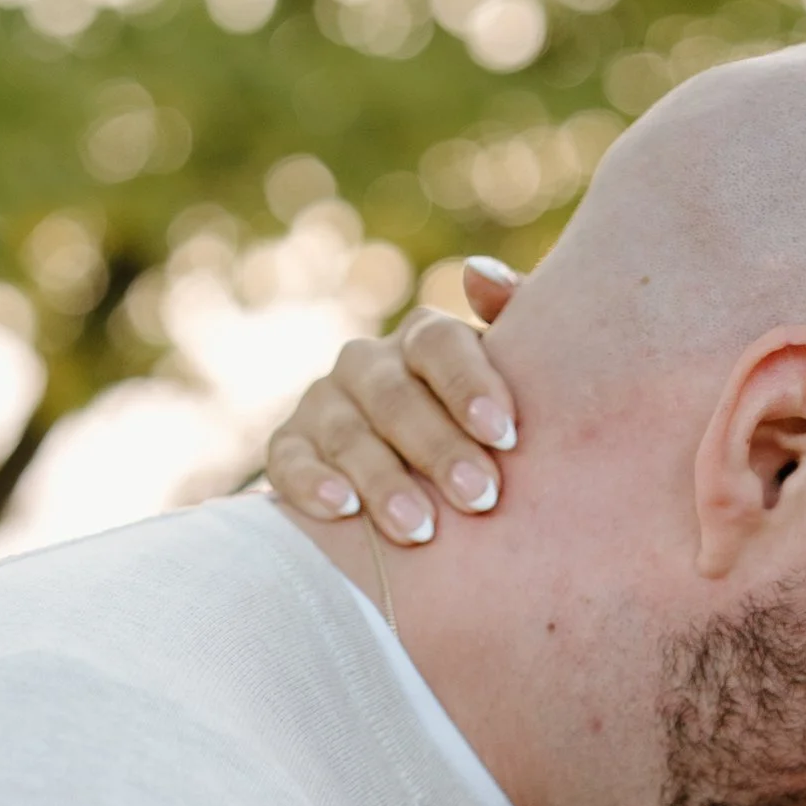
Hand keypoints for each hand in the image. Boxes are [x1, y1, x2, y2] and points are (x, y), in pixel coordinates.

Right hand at [262, 255, 520, 543]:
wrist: (431, 486)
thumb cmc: (487, 432)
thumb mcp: (516, 381)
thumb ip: (513, 322)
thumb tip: (481, 275)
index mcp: (425, 340)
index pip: (439, 345)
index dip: (470, 386)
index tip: (506, 437)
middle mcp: (369, 363)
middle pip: (396, 397)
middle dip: (439, 449)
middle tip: (480, 498)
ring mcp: (324, 403)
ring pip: (348, 435)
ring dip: (384, 482)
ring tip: (420, 529)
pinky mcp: (289, 447)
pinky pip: (290, 462)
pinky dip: (312, 483)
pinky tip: (343, 508)